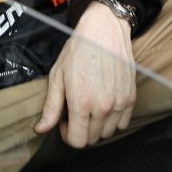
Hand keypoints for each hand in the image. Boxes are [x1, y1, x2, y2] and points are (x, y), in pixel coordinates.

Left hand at [35, 2, 135, 148]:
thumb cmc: (78, 50)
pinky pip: (123, 123)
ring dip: (97, 126)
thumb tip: (41, 129)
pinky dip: (113, 120)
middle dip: (81, 130)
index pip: (77, 141)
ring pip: (108, 133)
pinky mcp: (131, 97)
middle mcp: (103, 107)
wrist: (104, 30)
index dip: (67, 135)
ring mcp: (119, 103)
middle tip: (76, 113)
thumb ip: (51, 107)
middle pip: (92, 139)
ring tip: (90, 108)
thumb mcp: (57, 76)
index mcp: (82, 103)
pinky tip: (105, 106)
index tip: (65, 122)